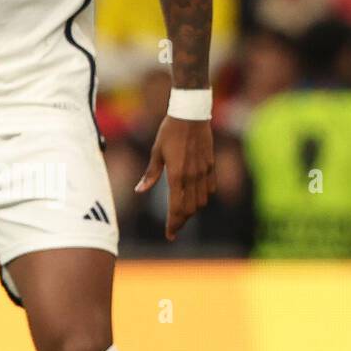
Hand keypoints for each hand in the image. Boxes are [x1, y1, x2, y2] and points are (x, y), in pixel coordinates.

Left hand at [135, 116, 216, 240]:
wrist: (191, 115)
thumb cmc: (169, 132)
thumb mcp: (156, 152)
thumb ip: (150, 174)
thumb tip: (139, 190)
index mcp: (177, 175)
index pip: (176, 207)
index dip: (173, 224)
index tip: (169, 235)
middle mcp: (192, 177)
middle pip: (190, 209)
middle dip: (182, 221)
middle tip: (173, 229)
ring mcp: (204, 172)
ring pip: (201, 201)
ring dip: (192, 210)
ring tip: (182, 215)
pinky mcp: (211, 166)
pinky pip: (209, 188)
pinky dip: (203, 197)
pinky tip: (195, 197)